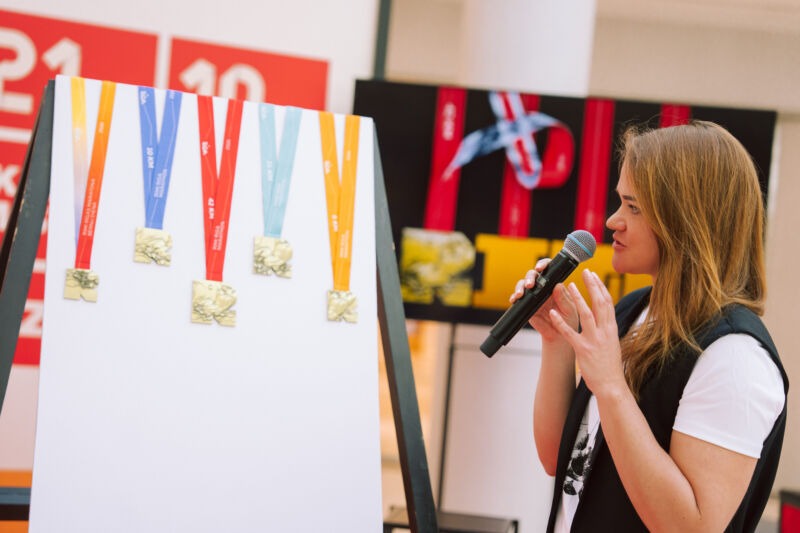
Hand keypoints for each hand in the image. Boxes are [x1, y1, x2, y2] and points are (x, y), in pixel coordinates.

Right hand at [509, 259, 577, 342]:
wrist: (559, 336)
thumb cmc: (567, 320)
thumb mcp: (570, 309)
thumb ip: (564, 298)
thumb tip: (558, 285)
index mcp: (554, 285)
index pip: (548, 269)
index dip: (543, 265)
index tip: (541, 268)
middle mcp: (542, 288)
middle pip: (532, 275)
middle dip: (530, 277)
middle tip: (530, 284)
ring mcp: (533, 296)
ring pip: (523, 285)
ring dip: (520, 287)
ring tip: (521, 293)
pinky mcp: (526, 306)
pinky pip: (518, 299)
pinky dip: (515, 297)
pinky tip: (515, 299)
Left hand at [547, 269, 626, 396]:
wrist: (611, 385)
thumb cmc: (609, 366)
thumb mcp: (612, 343)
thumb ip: (607, 329)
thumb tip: (605, 317)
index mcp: (611, 329)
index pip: (608, 303)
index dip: (601, 287)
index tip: (594, 276)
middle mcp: (605, 332)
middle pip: (600, 303)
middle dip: (592, 286)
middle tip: (585, 272)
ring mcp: (594, 340)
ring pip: (586, 315)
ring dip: (578, 299)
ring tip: (569, 286)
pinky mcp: (583, 350)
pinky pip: (570, 333)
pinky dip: (560, 322)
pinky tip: (553, 312)